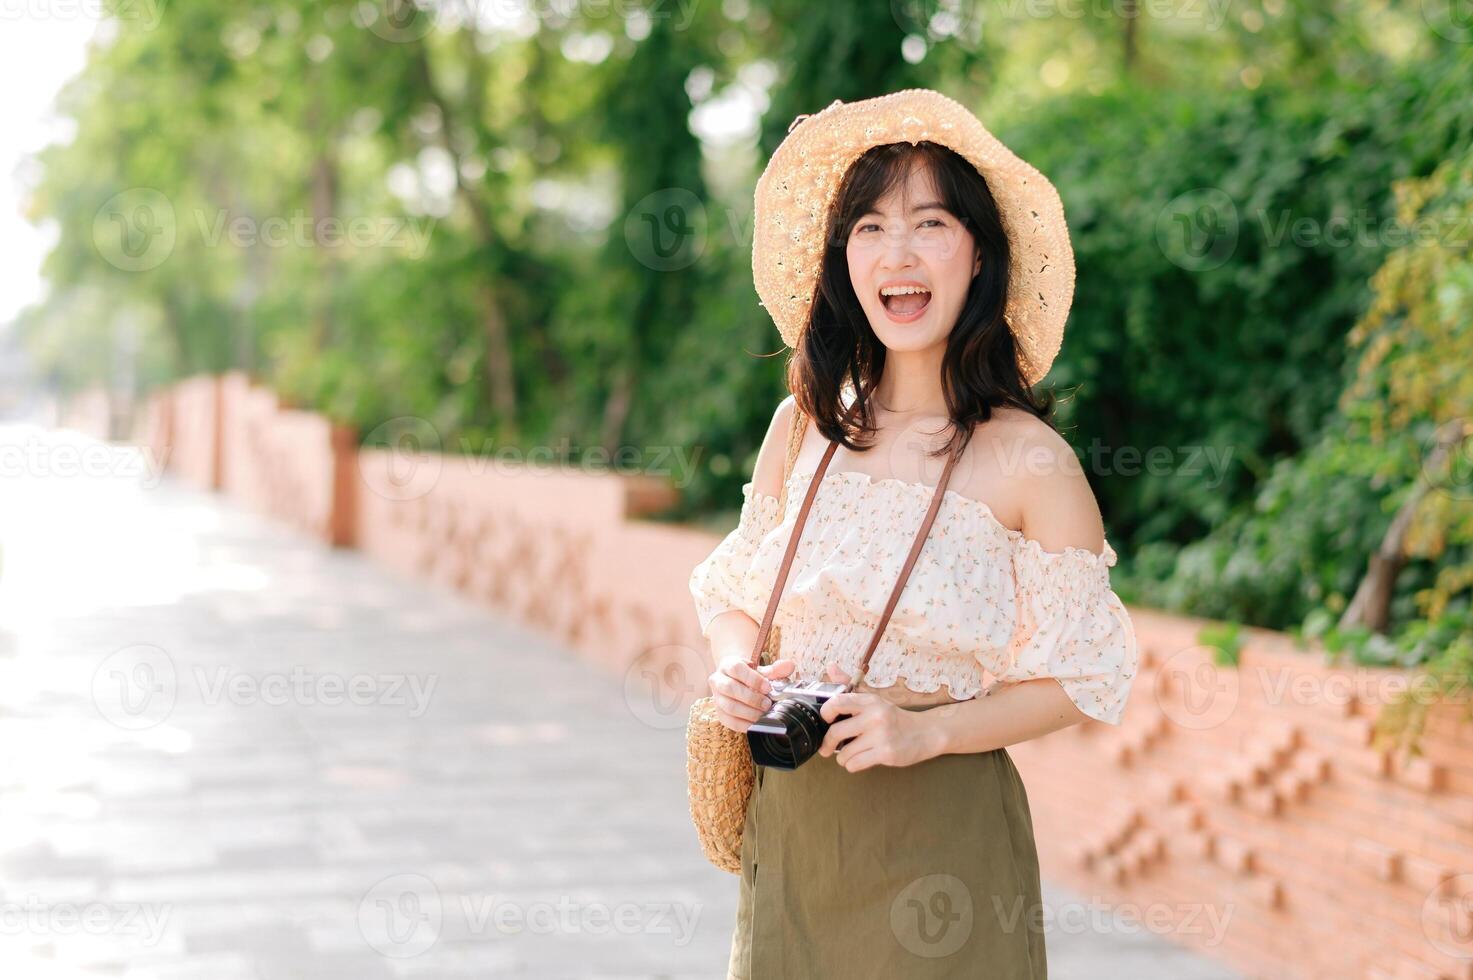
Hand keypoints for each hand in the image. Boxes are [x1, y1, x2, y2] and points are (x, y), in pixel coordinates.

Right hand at [708, 653, 796, 732]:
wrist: (739, 683)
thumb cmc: (752, 676)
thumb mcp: (763, 670)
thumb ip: (776, 668)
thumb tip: (789, 666)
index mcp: (728, 664)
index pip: (736, 669)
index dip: (753, 679)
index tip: (767, 688)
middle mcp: (717, 680)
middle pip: (730, 688)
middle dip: (751, 698)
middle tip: (767, 704)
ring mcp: (717, 698)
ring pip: (729, 706)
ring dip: (749, 712)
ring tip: (764, 714)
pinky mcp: (720, 713)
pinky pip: (730, 721)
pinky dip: (744, 724)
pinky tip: (756, 723)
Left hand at [817, 662, 936, 770]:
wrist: (925, 733)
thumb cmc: (894, 717)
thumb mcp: (874, 699)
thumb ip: (849, 685)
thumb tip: (830, 667)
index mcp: (869, 701)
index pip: (838, 702)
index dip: (825, 712)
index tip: (826, 720)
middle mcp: (875, 716)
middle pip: (836, 732)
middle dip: (827, 743)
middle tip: (826, 747)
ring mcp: (881, 736)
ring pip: (844, 753)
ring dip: (842, 757)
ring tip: (847, 754)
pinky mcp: (886, 753)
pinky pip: (855, 764)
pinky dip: (852, 765)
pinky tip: (858, 760)